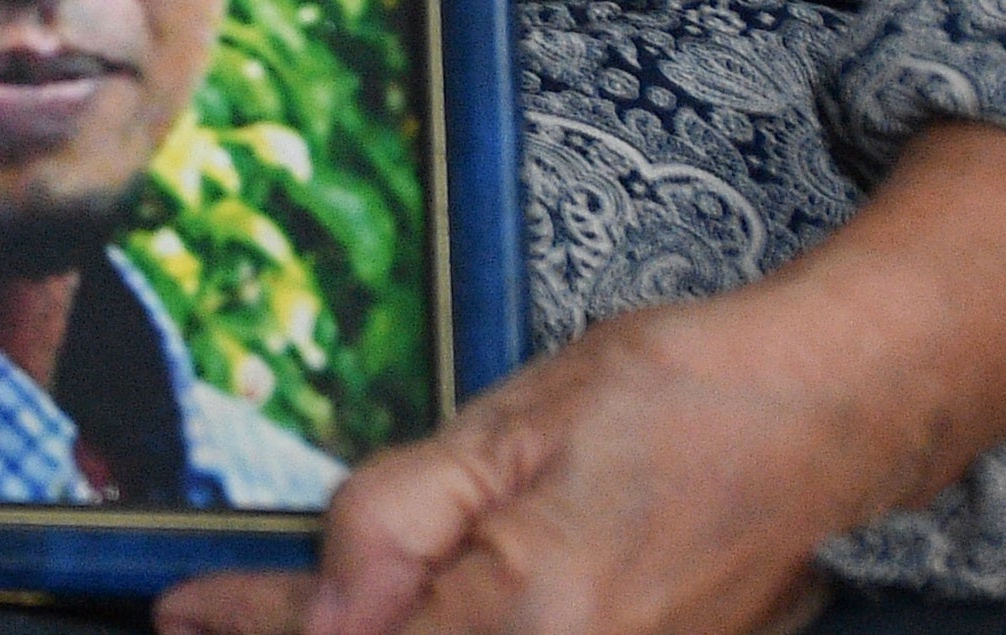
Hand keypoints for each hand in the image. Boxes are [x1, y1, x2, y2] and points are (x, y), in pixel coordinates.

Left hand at [154, 293, 871, 634]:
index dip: (255, 628)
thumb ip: (396, 521)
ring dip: (375, 630)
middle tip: (232, 610)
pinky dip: (448, 631)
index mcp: (533, 617)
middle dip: (311, 634)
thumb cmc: (676, 395)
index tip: (183, 612)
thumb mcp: (508, 424)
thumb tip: (312, 612)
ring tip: (314, 598)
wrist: (822, 412)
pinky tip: (414, 602)